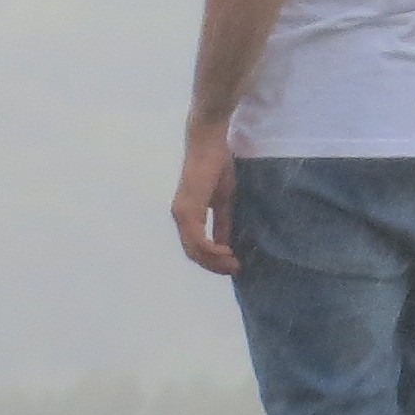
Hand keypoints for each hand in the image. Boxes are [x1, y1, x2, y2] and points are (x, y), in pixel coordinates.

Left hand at [170, 121, 238, 274]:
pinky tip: (226, 251)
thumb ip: (222, 223)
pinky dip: (211, 249)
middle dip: (214, 265)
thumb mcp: (223, 201)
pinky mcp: (187, 208)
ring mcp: (181, 214)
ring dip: (214, 261)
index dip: (212, 260)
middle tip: (235, 269)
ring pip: (194, 249)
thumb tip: (226, 245)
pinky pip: (197, 238)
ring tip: (233, 264)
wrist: (208, 144)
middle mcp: (180, 217)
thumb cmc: (216, 167)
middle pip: (193, 253)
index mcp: (187, 216)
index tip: (232, 265)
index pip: (195, 247)